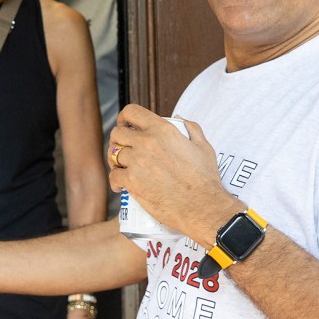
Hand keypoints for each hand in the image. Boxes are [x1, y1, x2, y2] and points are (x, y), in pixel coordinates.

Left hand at [108, 105, 228, 239]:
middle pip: (117, 133)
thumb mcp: (203, 147)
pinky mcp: (131, 181)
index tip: (124, 124)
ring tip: (121, 167)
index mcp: (162, 129)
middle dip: (117, 140)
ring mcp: (137, 161)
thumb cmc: (204, 178)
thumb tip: (179, 118)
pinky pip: (113, 176)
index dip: (124, 117)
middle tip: (123, 150)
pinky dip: (115, 181)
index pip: (131, 112)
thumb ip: (191, 128)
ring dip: (115, 161)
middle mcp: (146, 142)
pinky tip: (120, 186)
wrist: (202, 206)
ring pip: (113, 154)